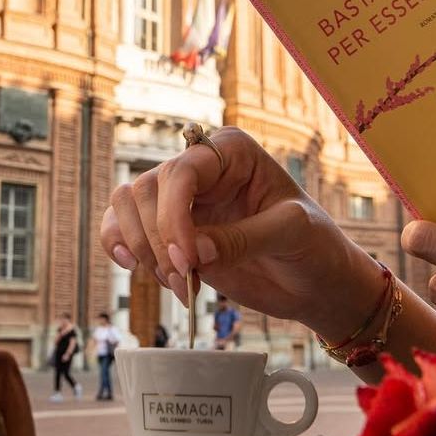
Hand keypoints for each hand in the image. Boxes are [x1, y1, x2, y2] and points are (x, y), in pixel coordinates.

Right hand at [99, 127, 382, 341]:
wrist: (315, 283)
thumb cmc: (315, 247)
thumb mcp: (292, 235)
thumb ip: (243, 239)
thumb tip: (193, 253)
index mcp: (232, 152)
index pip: (182, 171)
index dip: (174, 215)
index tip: (188, 258)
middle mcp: (200, 168)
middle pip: (146, 188)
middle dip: (157, 239)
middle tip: (185, 277)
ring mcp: (180, 200)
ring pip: (127, 205)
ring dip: (141, 247)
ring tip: (177, 282)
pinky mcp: (168, 231)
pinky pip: (122, 227)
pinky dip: (120, 247)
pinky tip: (133, 268)